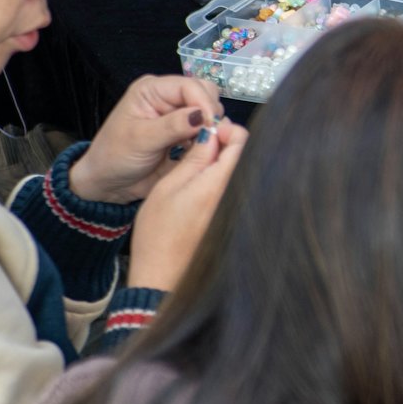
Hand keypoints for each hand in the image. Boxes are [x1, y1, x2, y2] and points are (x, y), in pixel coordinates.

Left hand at [72, 75, 224, 203]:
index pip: (189, 86)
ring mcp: (178, 114)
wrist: (109, 183)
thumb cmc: (114, 157)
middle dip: (210, 114)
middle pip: (205, 93)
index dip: (204, 104)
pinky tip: (202, 150)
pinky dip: (211, 138)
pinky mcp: (186, 131)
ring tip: (205, 145)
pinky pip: (208, 128)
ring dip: (212, 127)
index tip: (211, 127)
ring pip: (210, 110)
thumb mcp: (140, 140)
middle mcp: (168, 97)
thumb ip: (172, 126)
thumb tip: (203, 116)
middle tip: (209, 137)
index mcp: (152, 90)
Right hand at [126, 118, 245, 292]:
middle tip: (199, 144)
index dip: (225, 129)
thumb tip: (211, 133)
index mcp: (220, 182)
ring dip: (220, 160)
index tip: (206, 130)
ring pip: (237, 169)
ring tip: (195, 164)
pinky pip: (231, 186)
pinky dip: (219, 177)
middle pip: (242, 154)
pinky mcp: (229, 215)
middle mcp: (235, 192)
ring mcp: (234, 205)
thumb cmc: (160, 236)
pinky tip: (199, 184)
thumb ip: (195, 158)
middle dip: (224, 143)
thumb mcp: (169, 186)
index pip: (241, 140)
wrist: (162, 274)